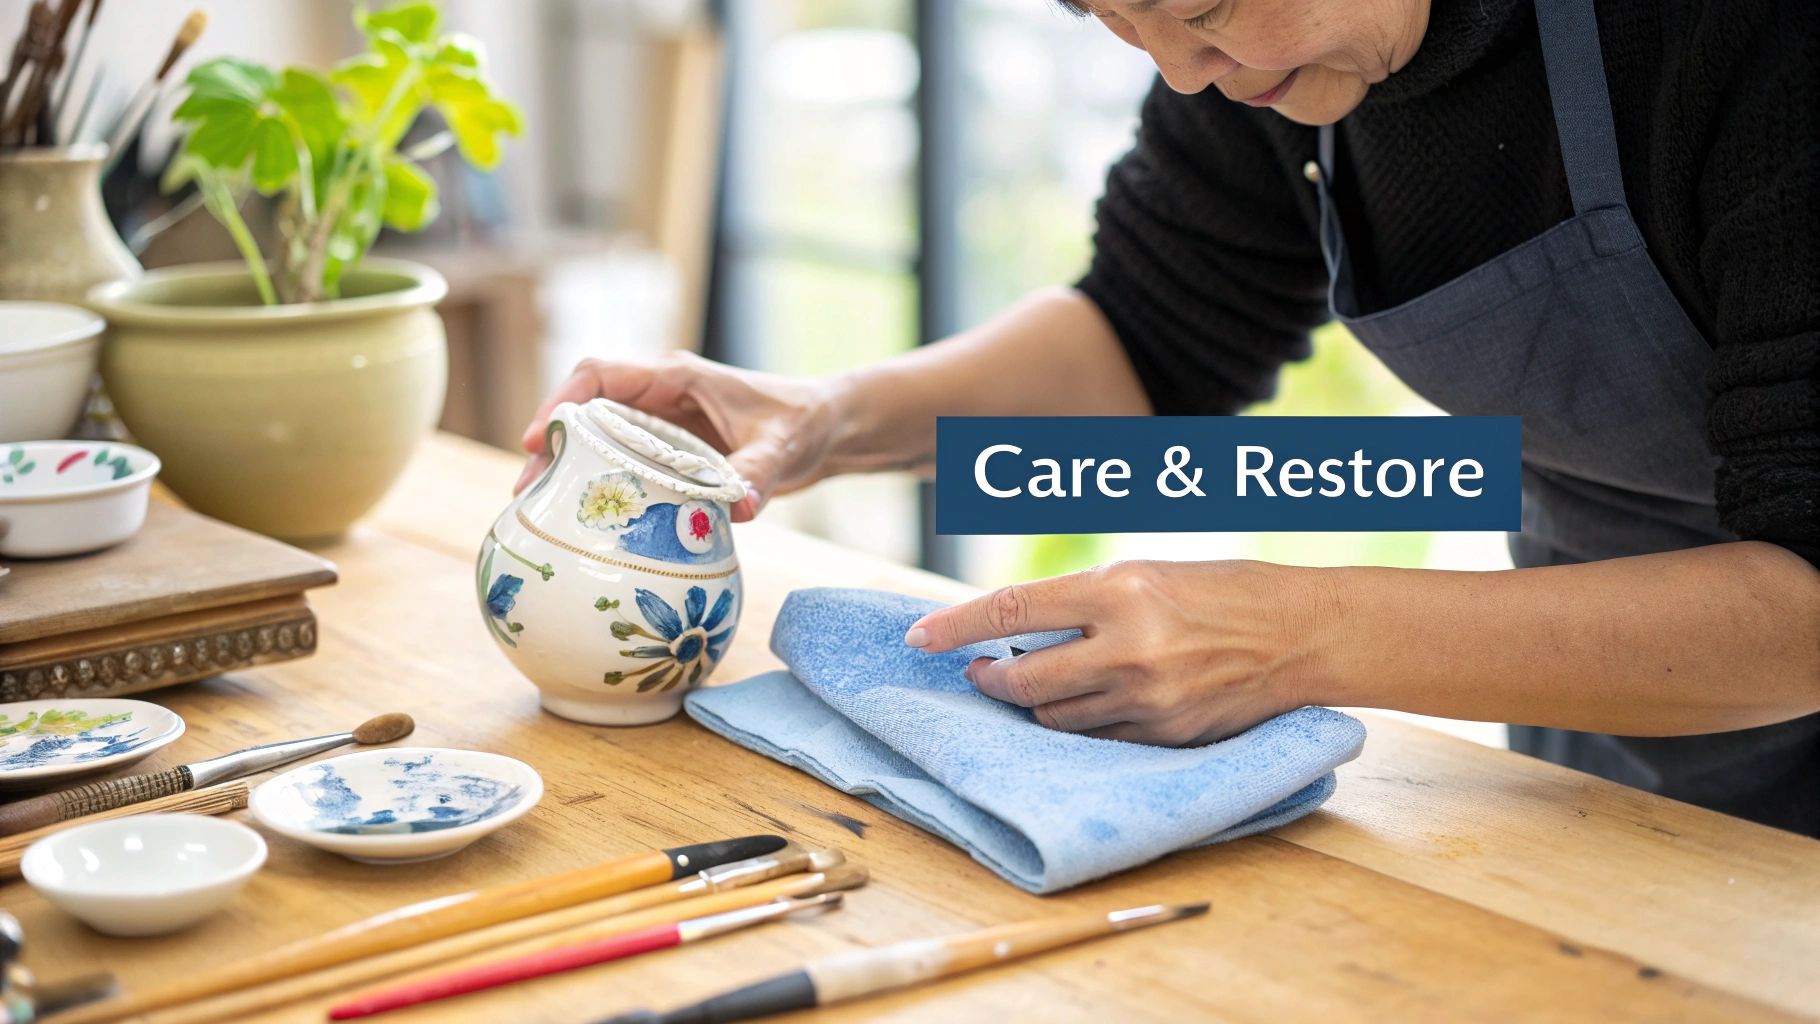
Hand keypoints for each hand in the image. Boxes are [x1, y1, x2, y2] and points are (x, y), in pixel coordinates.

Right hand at [516, 352, 842, 520]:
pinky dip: (602, 488)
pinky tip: (587, 524)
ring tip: (542, 513)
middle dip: (551, 446)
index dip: (562, 402)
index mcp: (676, 377)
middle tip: (526, 493)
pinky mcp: (670, 454)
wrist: (825, 430)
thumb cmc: (803, 422)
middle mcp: (660, 396)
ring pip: (599, 441)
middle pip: (586, 412)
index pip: (601, 376)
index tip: (536, 438)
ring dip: (570, 471)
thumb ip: (757, 473)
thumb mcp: (782, 445)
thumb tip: (738, 510)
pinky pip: (624, 466)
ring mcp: (662, 426)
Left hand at [902, 560, 1328, 744]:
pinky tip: (1087, 704)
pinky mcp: (1166, 735)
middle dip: (988, 680)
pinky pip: (1097, 738)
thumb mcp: (1147, 573)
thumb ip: (1082, 601)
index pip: (1013, 612)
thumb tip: (1016, 629)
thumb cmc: (1222, 589)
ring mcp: (1148, 699)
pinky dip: (1079, 724)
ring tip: (1038, 685)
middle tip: (979, 672)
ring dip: (1033, 705)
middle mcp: (1128, 648)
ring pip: (1055, 718)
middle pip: (1022, 681)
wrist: (1303, 634)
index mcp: (1120, 591)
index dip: (956, 626)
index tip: (918, 638)